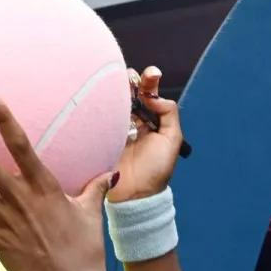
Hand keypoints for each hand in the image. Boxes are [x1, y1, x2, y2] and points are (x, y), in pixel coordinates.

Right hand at [109, 66, 183, 202]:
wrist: (135, 194)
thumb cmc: (156, 169)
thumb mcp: (172, 139)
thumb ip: (168, 113)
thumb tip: (153, 96)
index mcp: (149, 120)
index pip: (147, 94)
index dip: (149, 82)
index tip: (151, 76)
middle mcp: (131, 121)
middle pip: (128, 93)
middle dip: (130, 80)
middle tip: (132, 77)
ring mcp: (113, 127)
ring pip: (113, 101)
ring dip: (115, 88)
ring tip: (118, 80)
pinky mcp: (99, 136)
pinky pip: (98, 117)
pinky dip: (100, 104)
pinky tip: (104, 95)